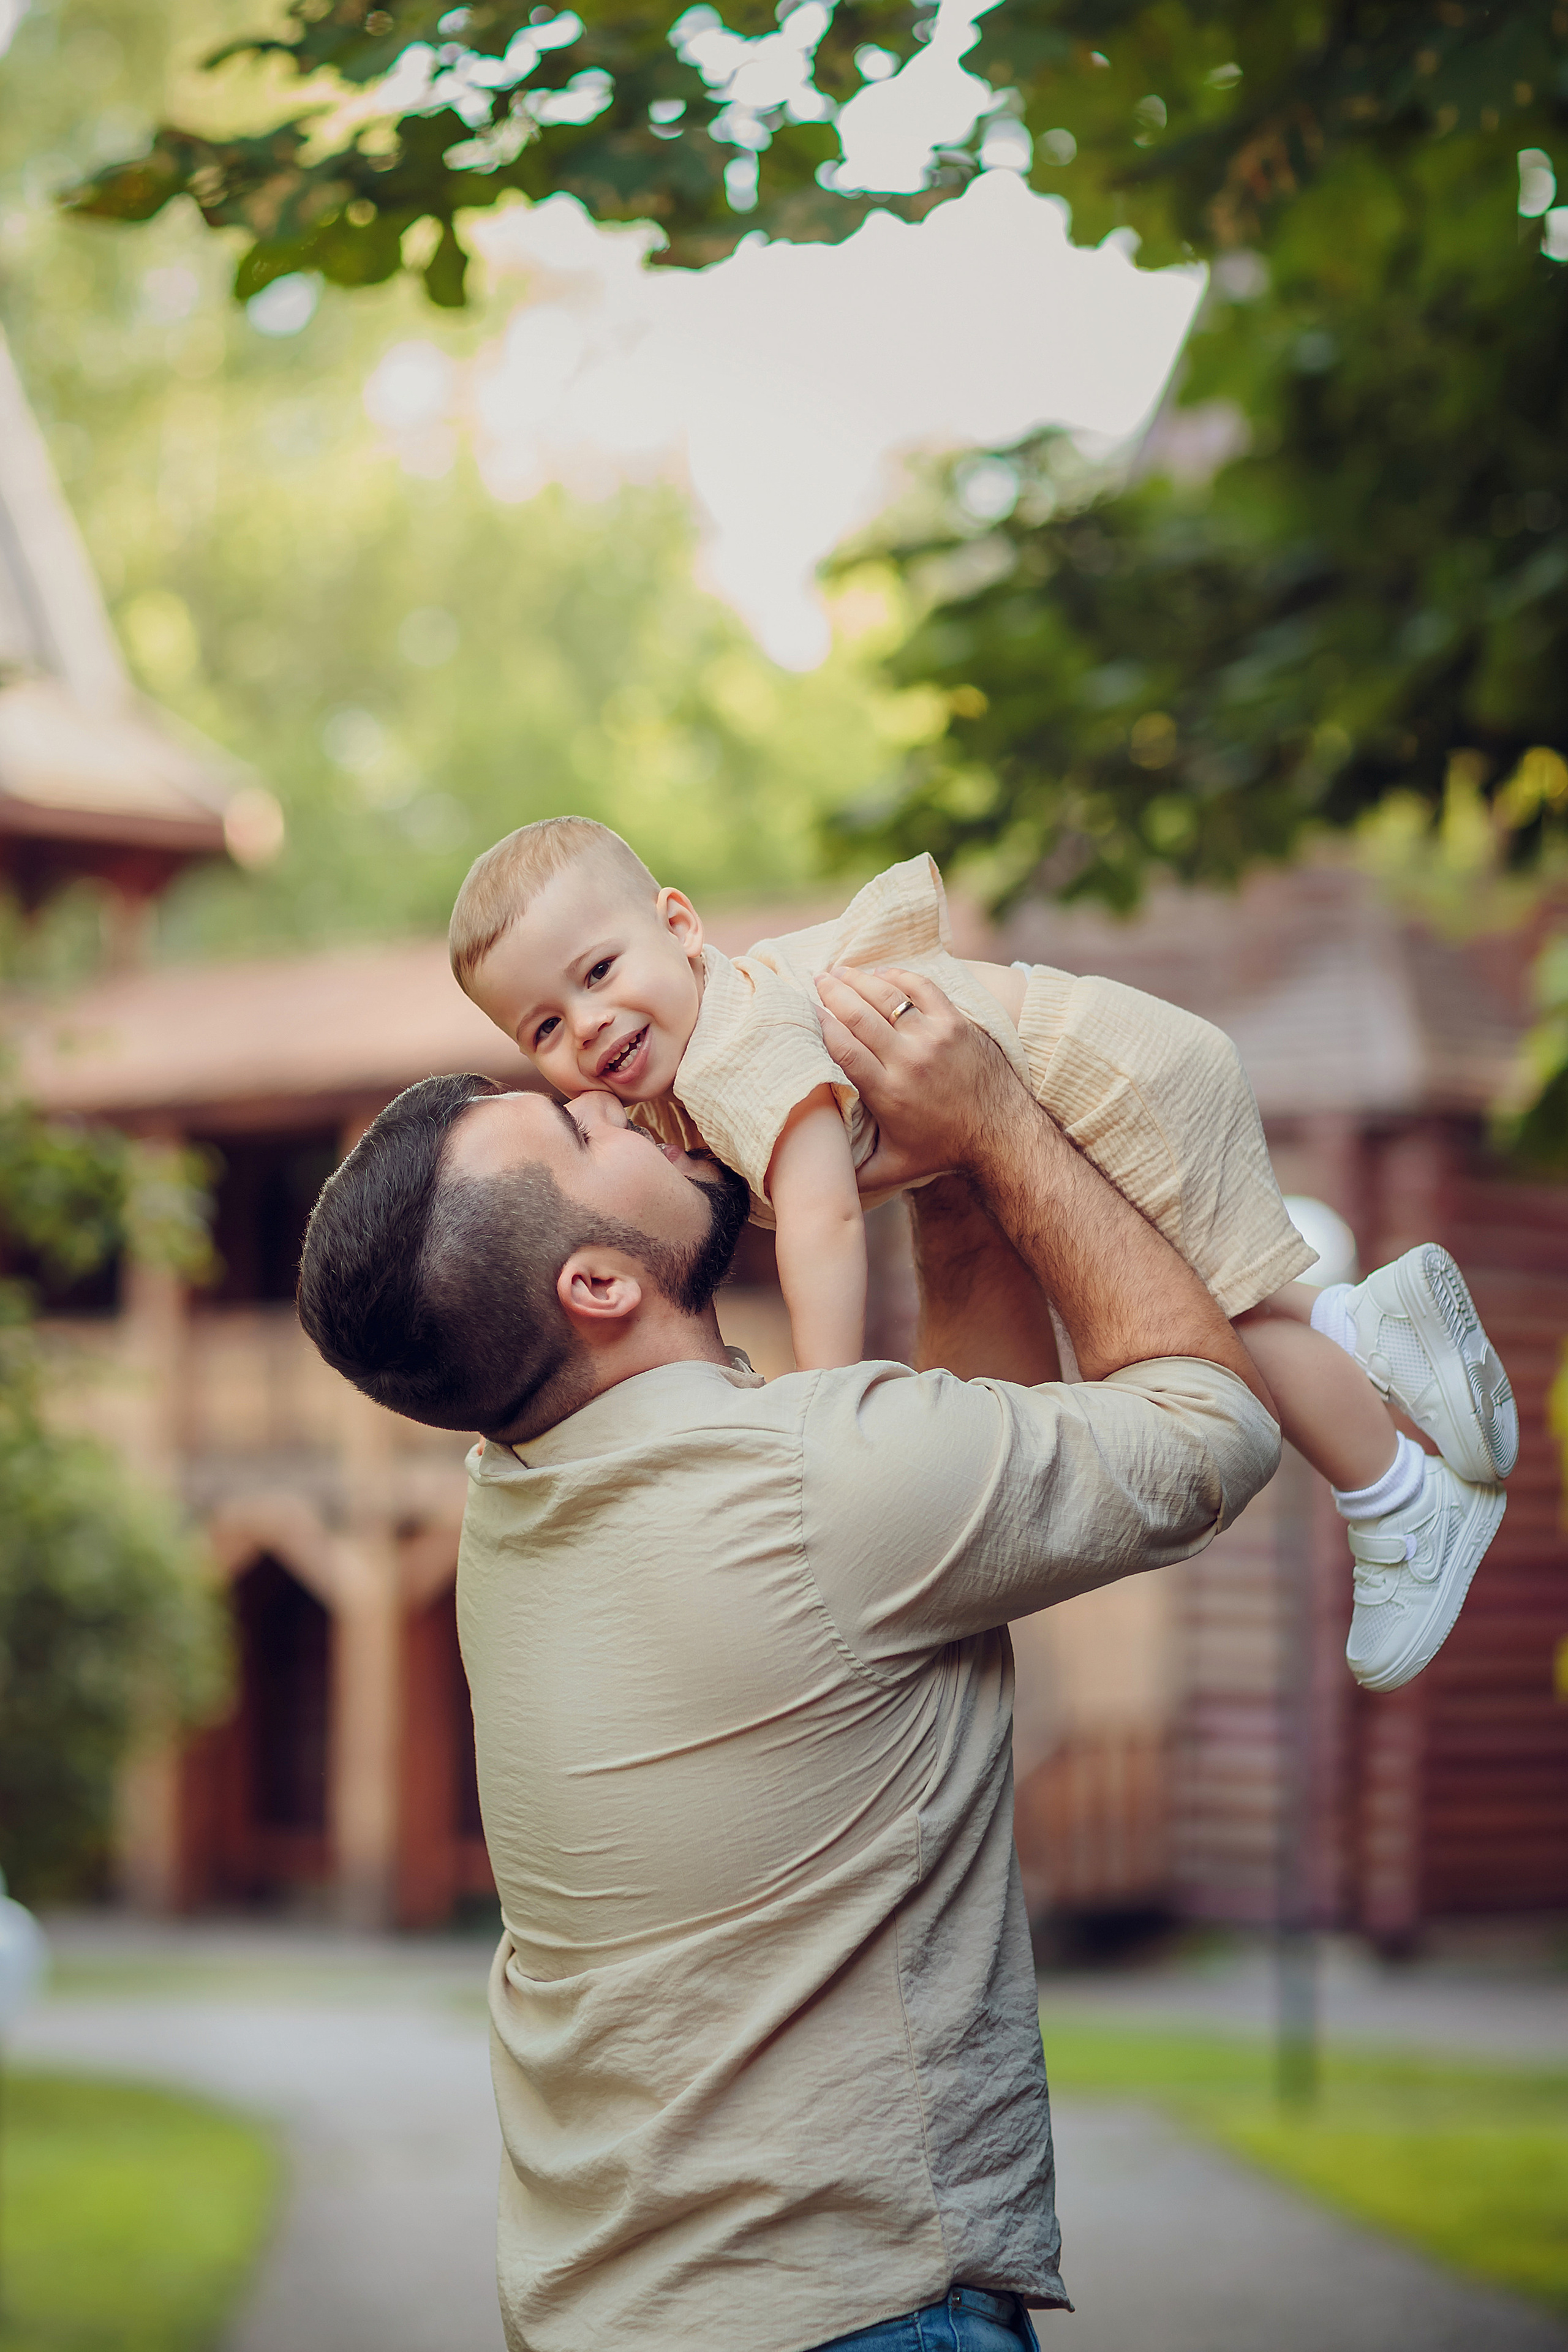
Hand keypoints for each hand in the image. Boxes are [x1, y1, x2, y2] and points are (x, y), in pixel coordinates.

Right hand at [816, 964, 1020, 1195]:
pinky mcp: (956, 1024)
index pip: (843, 1048)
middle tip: (816, 980)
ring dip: (859, 979)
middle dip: (833, 993)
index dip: (821, 1025)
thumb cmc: (943, 1150)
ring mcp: (934, 1038)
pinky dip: (898, 976)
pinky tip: (881, 973)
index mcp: (888, 1092)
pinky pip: (922, 988)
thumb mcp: (894, 1168)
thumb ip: (855, 1174)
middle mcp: (909, 1060)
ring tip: (839, 972)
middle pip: (859, 1015)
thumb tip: (818, 1177)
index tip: (807, 1012)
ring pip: (887, 996)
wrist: (1001, 1134)